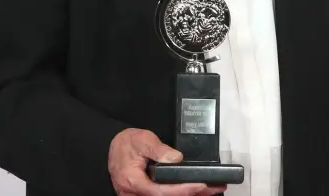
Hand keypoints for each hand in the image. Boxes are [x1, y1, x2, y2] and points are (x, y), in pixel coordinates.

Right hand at [108, 128, 225, 195]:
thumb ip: (158, 149)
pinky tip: (195, 191)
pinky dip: (180, 194)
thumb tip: (176, 158)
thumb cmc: (126, 144)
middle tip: (213, 188)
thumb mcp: (142, 139)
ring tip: (210, 189)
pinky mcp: (145, 195)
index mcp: (133, 181)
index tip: (200, 184)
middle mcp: (135, 194)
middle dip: (191, 194)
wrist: (114, 147)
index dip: (182, 190)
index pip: (160, 191)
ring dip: (189, 195)